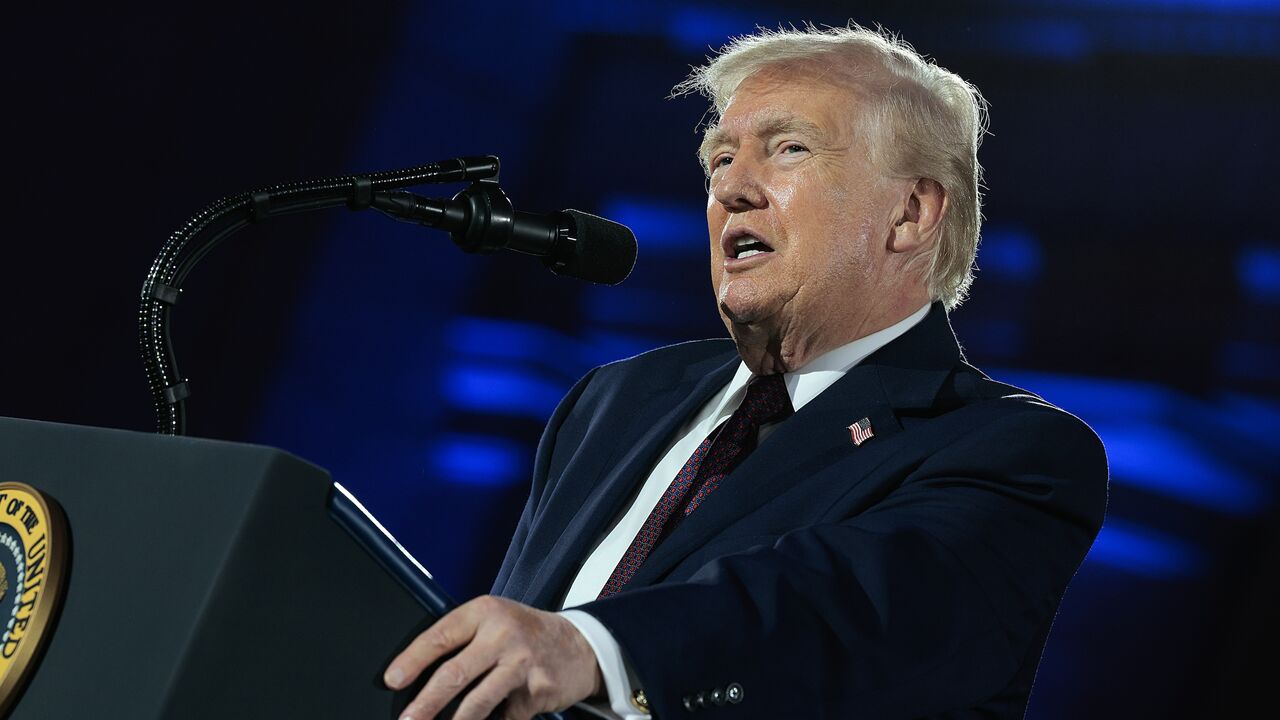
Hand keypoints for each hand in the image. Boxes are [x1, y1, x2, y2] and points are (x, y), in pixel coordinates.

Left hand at [384, 595, 604, 719]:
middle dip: (425, 703)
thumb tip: (417, 675)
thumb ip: (462, 639)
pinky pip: (503, 718)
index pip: (441, 636)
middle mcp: (504, 635)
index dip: (413, 660)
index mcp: (485, 612)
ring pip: (477, 702)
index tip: (393, 679)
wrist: (579, 645)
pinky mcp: (537, 692)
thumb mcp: (494, 621)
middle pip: (454, 673)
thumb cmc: (525, 633)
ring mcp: (522, 664)